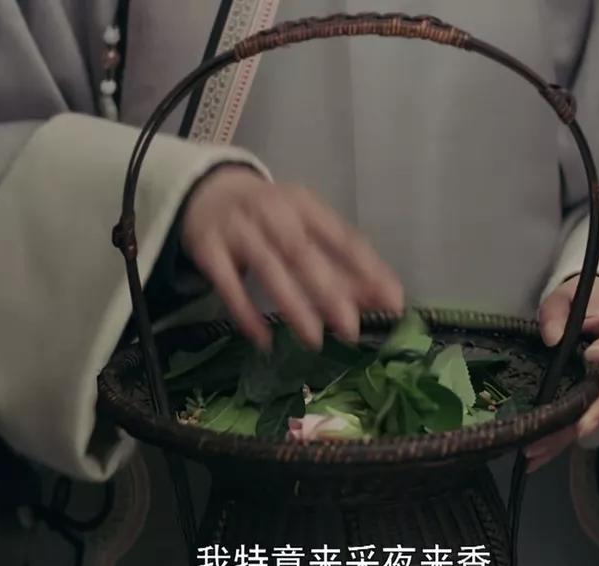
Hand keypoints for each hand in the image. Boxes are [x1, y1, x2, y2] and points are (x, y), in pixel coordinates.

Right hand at [181, 165, 403, 350]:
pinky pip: (227, 284)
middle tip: (352, 328)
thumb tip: (384, 300)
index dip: (368, 269)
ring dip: (293, 305)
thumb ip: (341, 261)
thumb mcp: (306, 226)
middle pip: (303, 252)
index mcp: (305, 205)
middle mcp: (272, 212)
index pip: (342, 236)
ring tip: (315, 340)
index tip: (391, 301)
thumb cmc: (271, 217)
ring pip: (268, 268)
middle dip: (330, 291)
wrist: (207, 192)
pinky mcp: (208, 249)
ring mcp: (238, 229)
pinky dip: (245, 312)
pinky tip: (264, 340)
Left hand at [525, 276, 598, 472]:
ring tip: (545, 445)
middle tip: (579, 424)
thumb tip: (553, 338)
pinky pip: (589, 418)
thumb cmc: (589, 299)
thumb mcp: (568, 295)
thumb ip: (558, 311)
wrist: (592, 311)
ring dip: (578, 429)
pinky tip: (539, 452)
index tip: (593, 353)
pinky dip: (564, 435)